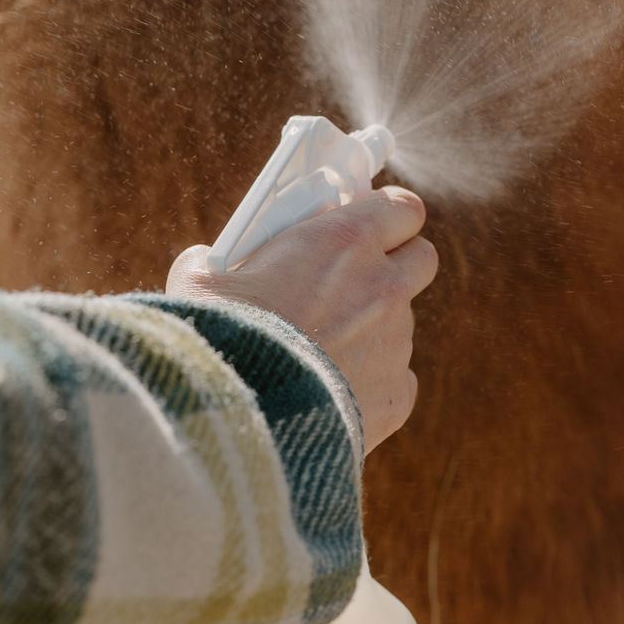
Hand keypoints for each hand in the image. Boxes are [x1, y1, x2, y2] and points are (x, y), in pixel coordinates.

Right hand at [166, 187, 437, 451]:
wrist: (237, 415)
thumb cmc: (219, 336)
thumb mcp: (202, 280)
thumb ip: (218, 260)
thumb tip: (209, 263)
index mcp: (346, 241)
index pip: (403, 207)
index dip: (388, 216)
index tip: (367, 225)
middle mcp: (383, 286)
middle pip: (422, 258)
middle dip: (397, 264)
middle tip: (355, 280)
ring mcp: (397, 342)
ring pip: (400, 325)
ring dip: (372, 329)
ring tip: (318, 352)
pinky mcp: (397, 395)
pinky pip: (396, 380)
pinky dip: (369, 385)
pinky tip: (327, 394)